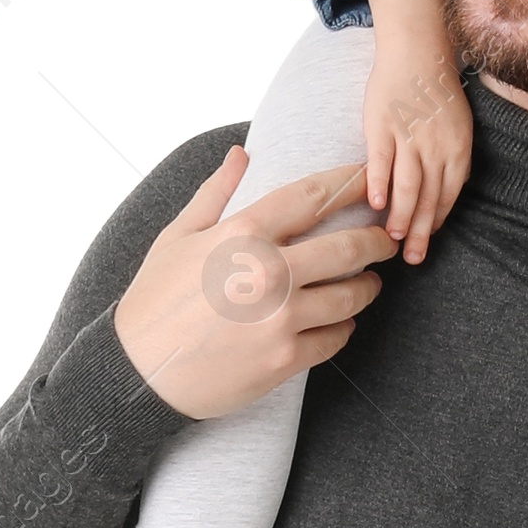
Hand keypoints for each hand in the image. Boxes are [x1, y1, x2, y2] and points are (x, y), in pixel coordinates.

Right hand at [113, 150, 392, 418]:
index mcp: (242, 233)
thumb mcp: (177, 237)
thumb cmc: (154, 301)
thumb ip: (215, 193)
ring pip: (350, 296)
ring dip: (367, 287)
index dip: (353, 182)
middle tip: (388, 239)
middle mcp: (268, 271)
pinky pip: (335, 337)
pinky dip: (344, 326)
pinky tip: (341, 320)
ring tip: (368, 283)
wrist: (139, 373)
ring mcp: (280, 317)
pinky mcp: (285, 358)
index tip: (372, 179)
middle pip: (347, 247)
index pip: (315, 195)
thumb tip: (241, 153)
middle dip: (377, 240)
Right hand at [364, 50, 474, 264]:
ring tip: (393, 238)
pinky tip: (375, 206)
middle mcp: (436, 145)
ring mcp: (409, 136)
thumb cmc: (436, 92)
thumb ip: (452, 159)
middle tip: (413, 259)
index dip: (438, 220)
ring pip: (408, 186)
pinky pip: (381, 161)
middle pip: (429, 198)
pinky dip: (378, 184)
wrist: (417, 52)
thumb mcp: (458, 126)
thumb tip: (447, 195)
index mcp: (458, 147)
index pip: (449, 194)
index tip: (429, 240)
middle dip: (422, 232)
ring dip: (402, 216)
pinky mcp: (382, 126)